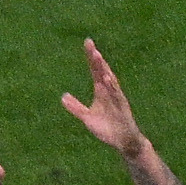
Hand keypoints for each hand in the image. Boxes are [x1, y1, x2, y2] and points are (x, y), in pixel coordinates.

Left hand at [59, 38, 145, 154]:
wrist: (122, 141)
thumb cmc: (106, 127)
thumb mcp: (87, 117)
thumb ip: (76, 107)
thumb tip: (63, 97)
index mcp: (101, 90)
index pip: (95, 71)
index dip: (91, 58)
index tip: (87, 43)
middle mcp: (109, 90)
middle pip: (102, 71)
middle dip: (96, 58)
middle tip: (90, 44)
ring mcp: (116, 97)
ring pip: (109, 79)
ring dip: (103, 68)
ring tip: (97, 56)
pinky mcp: (122, 106)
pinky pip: (117, 94)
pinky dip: (112, 86)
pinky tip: (107, 78)